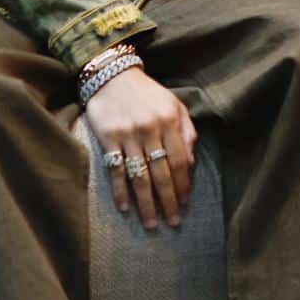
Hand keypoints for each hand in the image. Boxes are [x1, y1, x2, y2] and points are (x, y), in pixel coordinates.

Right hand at [85, 67, 197, 231]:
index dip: (183, 185)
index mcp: (171, 122)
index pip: (180, 161)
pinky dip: (120, 190)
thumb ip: (186, 133)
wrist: (113, 76)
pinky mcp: (108, 138)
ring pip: (140, 176)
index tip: (185, 203)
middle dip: (168, 200)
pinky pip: (115, 170)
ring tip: (151, 223)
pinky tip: (125, 207)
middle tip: (172, 222)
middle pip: (162, 173)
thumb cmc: (148, 94)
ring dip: (146, 203)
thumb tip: (191, 163)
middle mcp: (151, 130)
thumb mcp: (175, 106)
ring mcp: (129, 136)